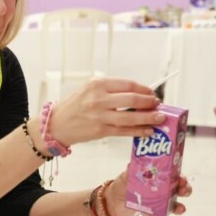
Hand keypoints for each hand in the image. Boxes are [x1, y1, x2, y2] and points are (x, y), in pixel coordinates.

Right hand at [46, 78, 163, 145]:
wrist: (56, 124)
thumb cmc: (75, 105)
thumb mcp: (89, 89)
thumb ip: (111, 89)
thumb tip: (137, 93)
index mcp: (98, 84)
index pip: (128, 85)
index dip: (144, 89)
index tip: (152, 93)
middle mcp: (99, 98)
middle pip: (132, 100)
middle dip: (149, 103)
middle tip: (158, 105)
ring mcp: (100, 116)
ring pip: (130, 118)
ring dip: (148, 118)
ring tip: (159, 118)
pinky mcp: (100, 131)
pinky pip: (124, 131)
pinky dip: (138, 131)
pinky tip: (148, 131)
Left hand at [104, 169, 191, 215]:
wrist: (113, 203)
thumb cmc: (122, 186)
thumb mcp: (126, 176)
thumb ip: (130, 170)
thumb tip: (132, 163)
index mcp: (155, 175)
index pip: (170, 171)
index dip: (177, 170)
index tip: (178, 171)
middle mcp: (162, 186)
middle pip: (178, 183)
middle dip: (183, 182)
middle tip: (183, 182)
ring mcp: (162, 199)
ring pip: (177, 196)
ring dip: (184, 193)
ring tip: (184, 192)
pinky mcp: (159, 211)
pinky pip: (171, 210)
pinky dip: (178, 209)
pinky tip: (180, 209)